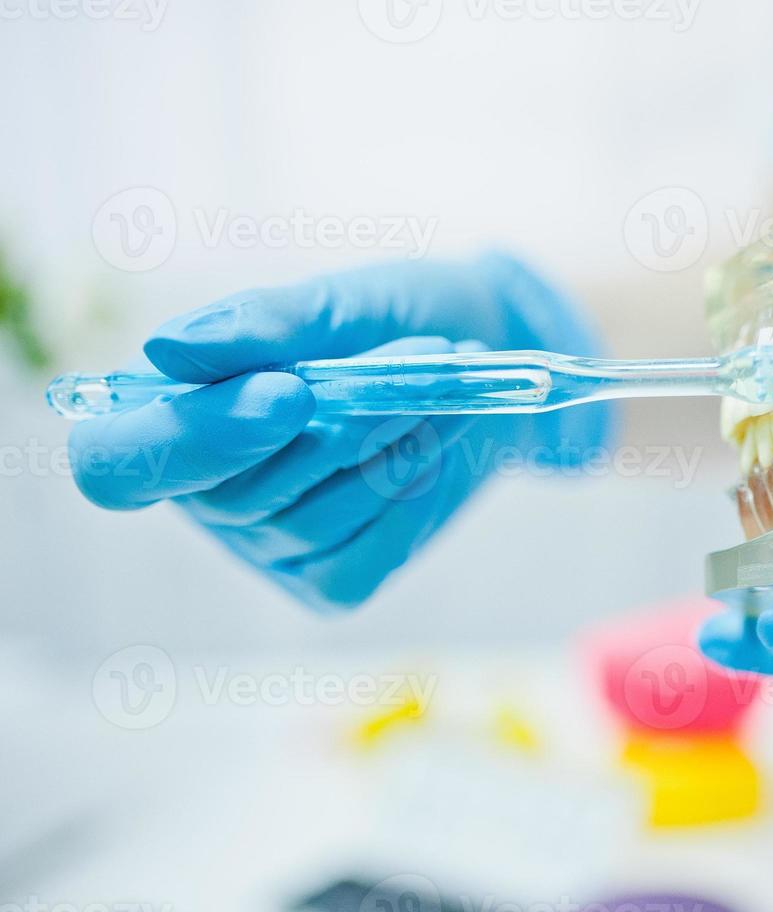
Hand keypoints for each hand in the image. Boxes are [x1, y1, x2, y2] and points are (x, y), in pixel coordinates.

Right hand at [69, 255, 611, 608]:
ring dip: (392, 447)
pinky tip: (434, 445)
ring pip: (313, 521)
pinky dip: (409, 495)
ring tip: (441, 383)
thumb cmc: (390, 319)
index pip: (117, 466)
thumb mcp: (334, 303)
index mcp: (170, 415)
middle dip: (340, 426)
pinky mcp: (334, 579)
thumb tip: (166, 350)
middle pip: (240, 494)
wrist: (488, 354)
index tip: (292, 392)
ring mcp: (270, 547)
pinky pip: (362, 557)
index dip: (193, 442)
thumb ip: (258, 326)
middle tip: (418, 356)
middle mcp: (207, 493)